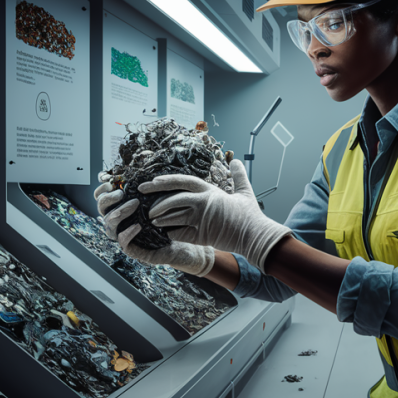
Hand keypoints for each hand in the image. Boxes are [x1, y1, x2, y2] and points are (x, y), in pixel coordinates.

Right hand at [94, 172, 214, 275]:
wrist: (189, 243)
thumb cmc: (177, 217)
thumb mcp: (166, 196)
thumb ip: (153, 184)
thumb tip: (145, 159)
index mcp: (125, 206)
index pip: (103, 197)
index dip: (102, 189)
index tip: (107, 179)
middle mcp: (122, 220)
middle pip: (101, 209)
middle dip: (107, 199)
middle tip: (121, 193)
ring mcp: (126, 234)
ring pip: (109, 225)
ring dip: (119, 213)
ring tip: (134, 205)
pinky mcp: (134, 249)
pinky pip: (122, 242)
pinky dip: (127, 233)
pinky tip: (137, 226)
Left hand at [141, 159, 291, 271]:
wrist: (255, 236)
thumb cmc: (250, 215)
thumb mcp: (245, 192)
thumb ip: (238, 176)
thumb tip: (236, 160)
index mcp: (211, 191)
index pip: (184, 181)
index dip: (167, 180)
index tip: (152, 181)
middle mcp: (204, 202)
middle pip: (174, 197)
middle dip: (156, 198)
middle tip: (142, 198)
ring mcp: (202, 219)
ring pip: (174, 215)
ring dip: (160, 217)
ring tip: (151, 218)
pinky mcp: (202, 235)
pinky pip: (179, 233)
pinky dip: (170, 232)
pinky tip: (164, 232)